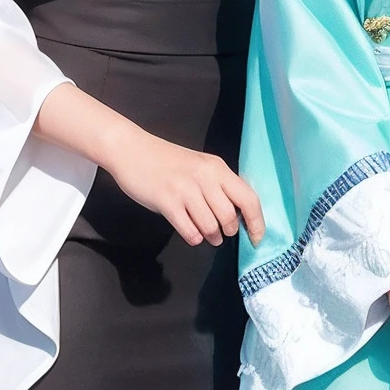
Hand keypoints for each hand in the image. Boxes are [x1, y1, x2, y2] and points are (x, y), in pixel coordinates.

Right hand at [106, 123, 264, 247]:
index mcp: (217, 168)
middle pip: (229, 217)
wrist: (131, 150)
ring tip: (207, 235)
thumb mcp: (199, 167)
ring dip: (211, 237)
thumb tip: (237, 215)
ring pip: (210, 226)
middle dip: (228, 231)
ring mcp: (185, 189)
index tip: (257, 239)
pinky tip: (189, 231)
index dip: (257, 223)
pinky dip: (193, 237)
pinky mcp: (166, 201)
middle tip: (221, 232)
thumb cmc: (167, 161)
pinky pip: (189, 230)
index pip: (249, 198)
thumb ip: (218, 186)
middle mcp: (204, 177)